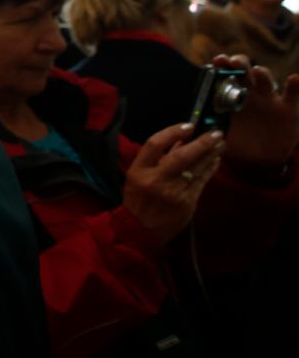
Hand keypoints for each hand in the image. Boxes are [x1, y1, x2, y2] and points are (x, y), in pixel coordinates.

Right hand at [122, 121, 223, 245]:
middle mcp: (156, 180)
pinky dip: (210, 169)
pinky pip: (202, 181)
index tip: (189, 125)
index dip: (172, 131)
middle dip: (201, 142)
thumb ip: (157, 159)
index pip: (154, 144)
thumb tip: (180, 140)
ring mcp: (173, 192)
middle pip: (181, 155)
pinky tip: (216, 161)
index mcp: (139, 171)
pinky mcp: (186, 202)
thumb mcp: (139, 178)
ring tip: (220, 143)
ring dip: (211, 154)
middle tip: (215, 133)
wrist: (140, 231)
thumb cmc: (138, 201)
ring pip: (196, 168)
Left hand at [213, 54, 298, 173]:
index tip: (216, 60)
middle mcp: (249, 94)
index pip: (225, 77)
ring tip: (256, 71)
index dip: (222, 66)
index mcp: (230, 97)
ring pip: (266, 82)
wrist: (259, 160)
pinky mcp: (287, 109)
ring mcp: (269, 100)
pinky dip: (294, 86)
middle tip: (233, 61)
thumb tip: (192, 132)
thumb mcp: (219, 137)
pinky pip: (292, 95)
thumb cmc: (235, 144)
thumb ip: (207, 132)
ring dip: (262, 74)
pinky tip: (294, 79)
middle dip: (240, 64)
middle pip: (245, 73)